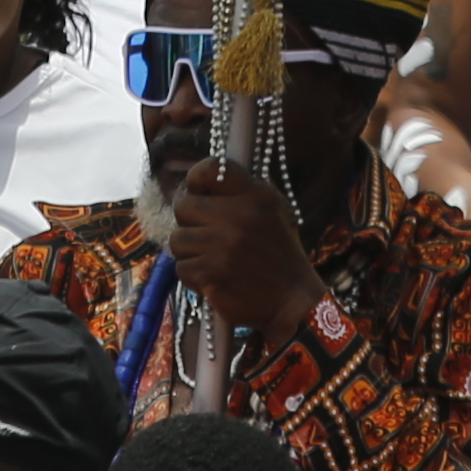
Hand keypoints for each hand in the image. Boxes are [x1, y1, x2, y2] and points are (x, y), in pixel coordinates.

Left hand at [162, 155, 341, 336]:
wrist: (292, 302)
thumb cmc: (279, 254)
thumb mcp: (274, 211)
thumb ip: (242, 192)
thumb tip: (201, 181)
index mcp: (256, 195)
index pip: (211, 168)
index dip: (196, 179)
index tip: (198, 192)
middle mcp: (239, 216)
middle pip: (183, 205)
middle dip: (189, 221)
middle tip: (203, 233)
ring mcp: (223, 245)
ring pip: (177, 239)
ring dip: (190, 252)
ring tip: (211, 259)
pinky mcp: (211, 273)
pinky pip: (181, 267)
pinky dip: (193, 276)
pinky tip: (213, 278)